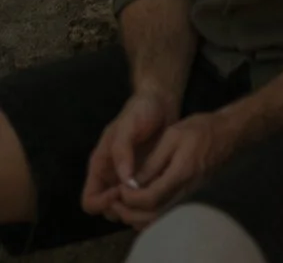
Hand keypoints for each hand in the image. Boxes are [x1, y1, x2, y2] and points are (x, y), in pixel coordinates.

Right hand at [81, 90, 174, 219]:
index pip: (89, 201)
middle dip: (122, 209)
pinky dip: (149, 201)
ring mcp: (129, 180)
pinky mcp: (146, 178)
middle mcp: (112, 178)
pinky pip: (143, 200)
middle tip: (141, 196)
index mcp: (100, 167)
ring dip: (137, 208)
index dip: (102, 203)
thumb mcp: (127, 125)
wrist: (162, 101)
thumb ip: (122, 151)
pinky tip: (162, 190)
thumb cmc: (141, 109)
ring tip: (153, 193)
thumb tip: (124, 181)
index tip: (121, 192)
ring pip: (126, 209)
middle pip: (108, 211)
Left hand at [102, 110, 240, 229]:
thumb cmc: (200, 129)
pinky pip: (167, 214)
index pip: (150, 198)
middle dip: (130, 212)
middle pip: (153, 215)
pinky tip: (141, 203)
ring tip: (124, 203)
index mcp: (181, 173)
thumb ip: (153, 161)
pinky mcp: (190, 197)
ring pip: (159, 218)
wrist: (228, 134)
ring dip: (138, 216)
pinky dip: (149, 214)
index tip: (119, 189)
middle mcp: (186, 191)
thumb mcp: (173, 135)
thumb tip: (133, 182)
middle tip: (116, 201)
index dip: (131, 197)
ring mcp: (189, 197)